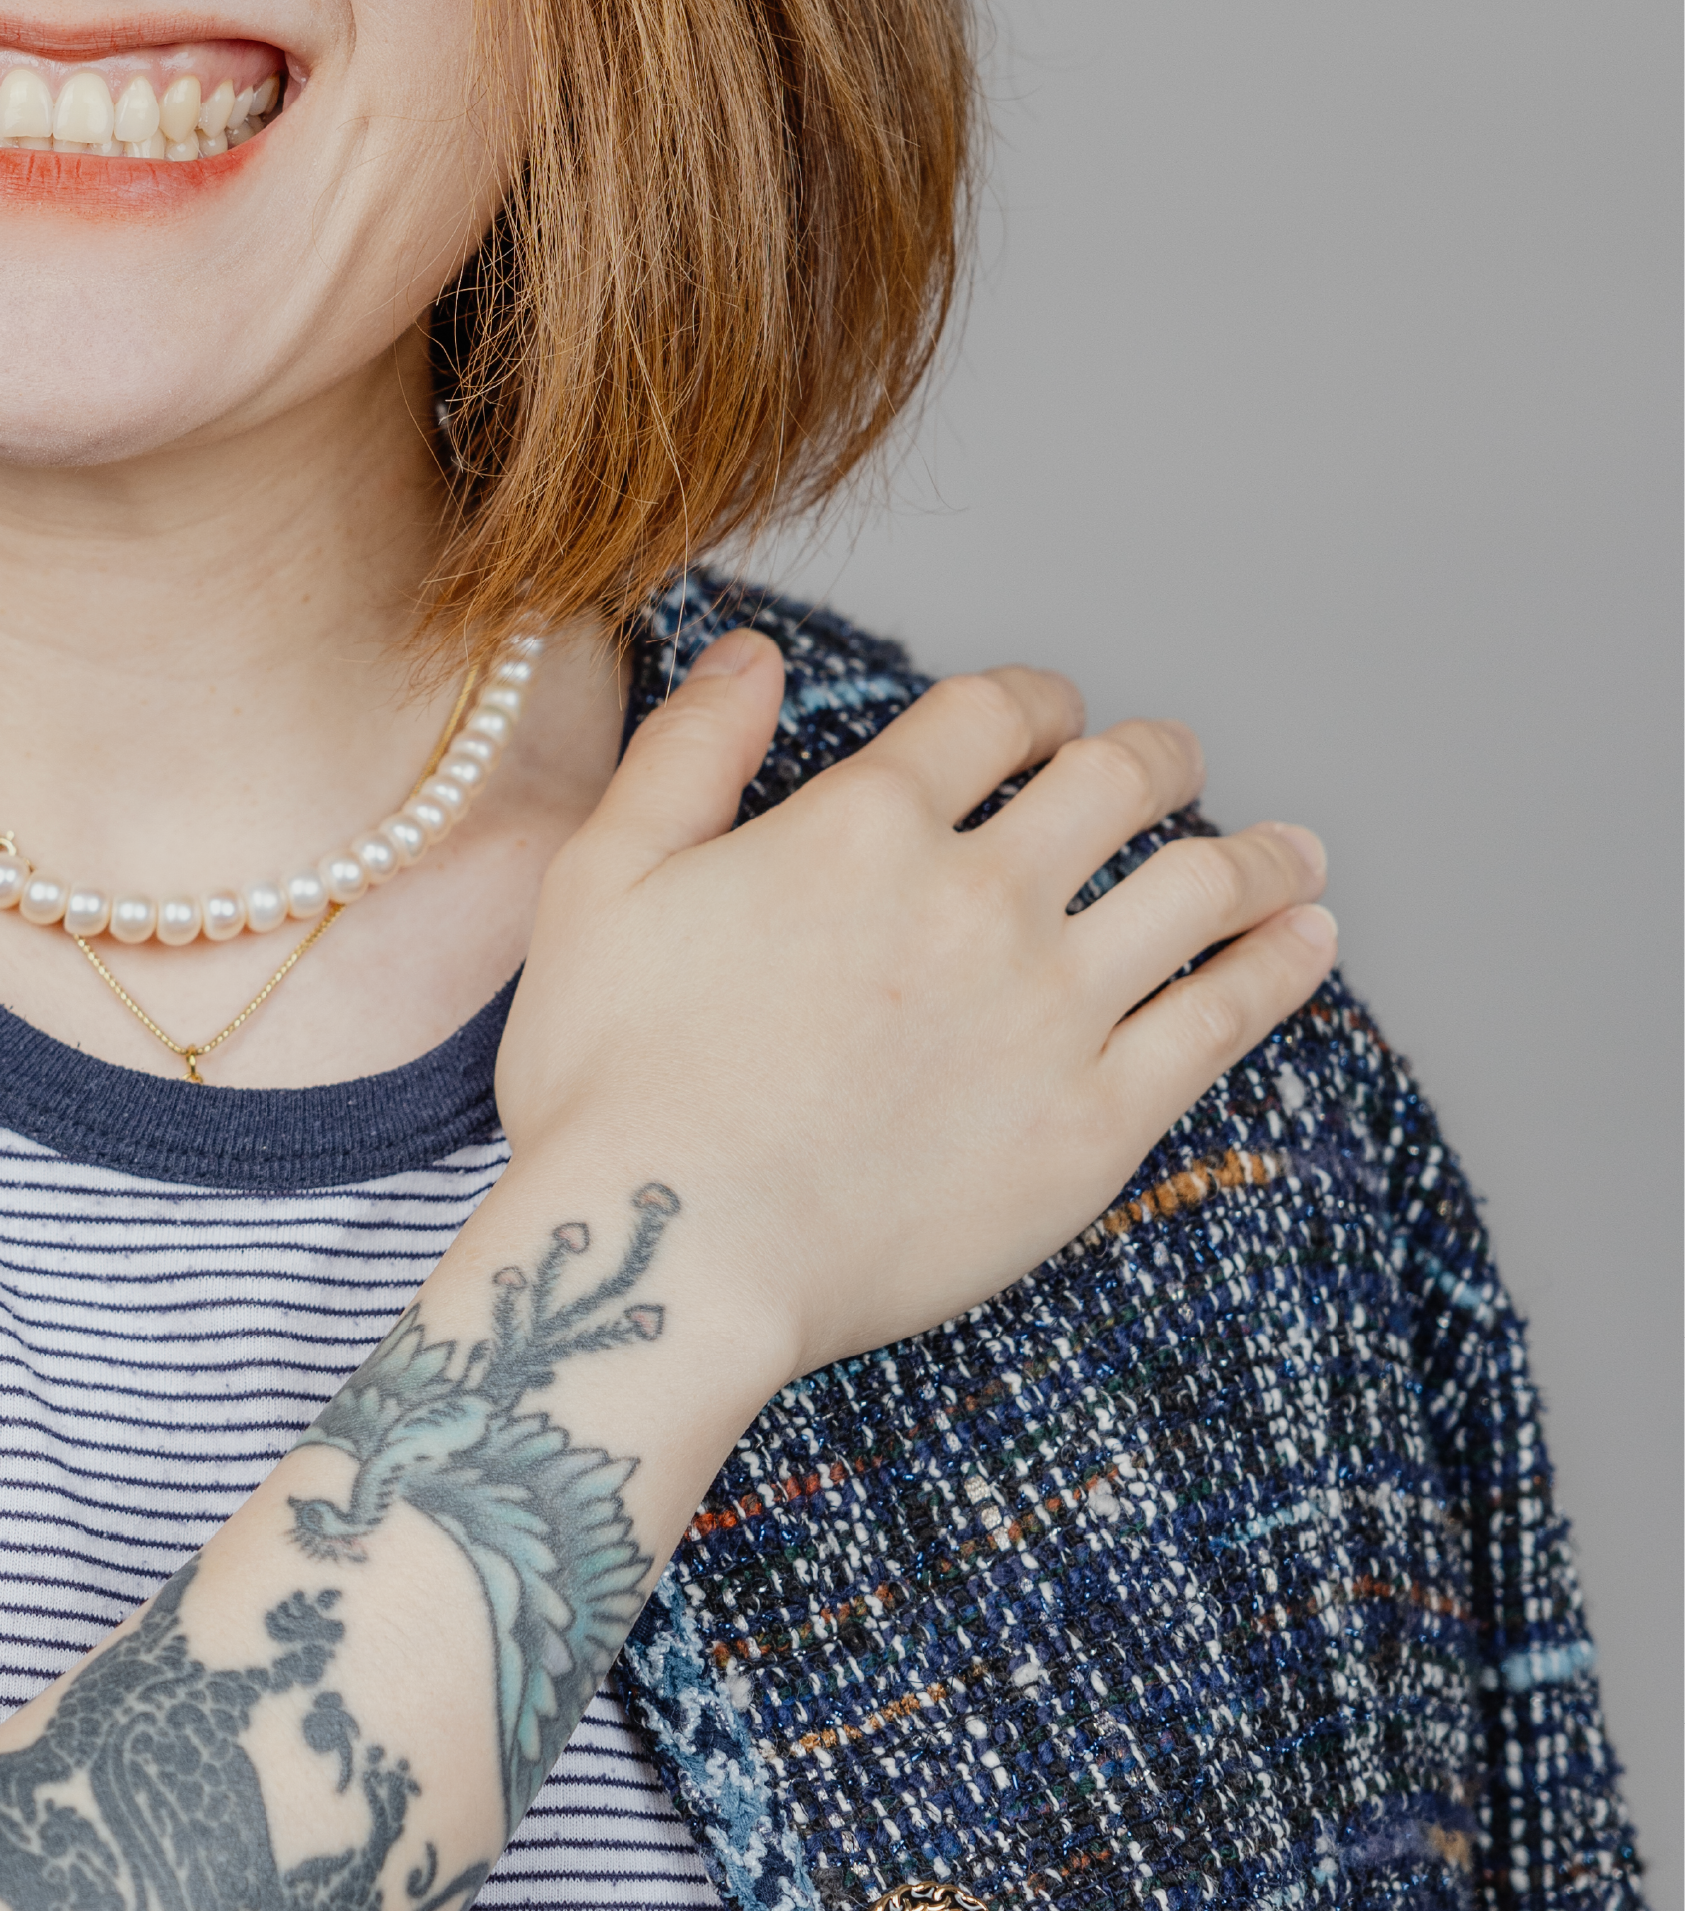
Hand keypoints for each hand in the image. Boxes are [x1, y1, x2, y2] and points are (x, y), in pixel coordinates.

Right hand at [491, 636, 1335, 1400]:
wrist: (675, 1255)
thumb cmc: (613, 1082)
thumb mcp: (603, 882)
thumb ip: (687, 754)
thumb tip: (748, 655)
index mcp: (865, 824)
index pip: (995, 713)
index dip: (1034, 700)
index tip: (1050, 719)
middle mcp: (979, 896)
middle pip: (1117, 783)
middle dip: (1156, 757)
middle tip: (1173, 762)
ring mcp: (1052, 1010)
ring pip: (1197, 888)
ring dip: (1257, 854)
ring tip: (1293, 853)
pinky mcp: (1096, 1122)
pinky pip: (1223, 1019)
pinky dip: (1281, 965)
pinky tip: (1307, 940)